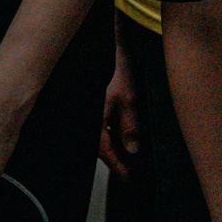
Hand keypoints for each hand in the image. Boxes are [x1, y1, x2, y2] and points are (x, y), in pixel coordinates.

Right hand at [100, 45, 140, 178]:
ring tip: (130, 154)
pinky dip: (112, 129)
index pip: (103, 148)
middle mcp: (89, 112)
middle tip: (130, 170)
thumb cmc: (119, 68)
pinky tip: (122, 131)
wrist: (112, 43)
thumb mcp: (130, 98)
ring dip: (114, 143)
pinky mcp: (95, 98)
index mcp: (94, 116)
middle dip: (114, 157)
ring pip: (101, 131)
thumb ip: (130, 125)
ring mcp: (91, 106)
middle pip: (100, 142)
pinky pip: (101, 120)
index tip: (127, 177)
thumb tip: (133, 150)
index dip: (116, 164)